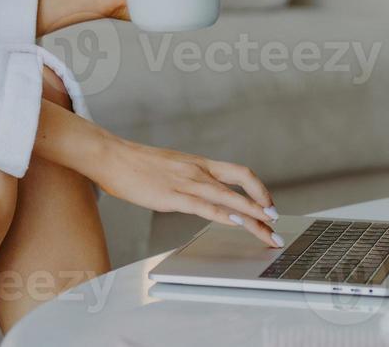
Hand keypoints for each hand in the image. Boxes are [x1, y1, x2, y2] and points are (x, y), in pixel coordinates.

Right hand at [96, 135, 281, 246]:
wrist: (112, 156)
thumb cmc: (137, 164)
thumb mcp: (172, 167)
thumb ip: (189, 179)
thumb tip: (201, 194)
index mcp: (200, 163)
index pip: (240, 173)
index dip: (259, 189)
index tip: (269, 205)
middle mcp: (199, 170)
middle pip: (242, 185)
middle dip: (263, 207)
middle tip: (277, 224)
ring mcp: (186, 182)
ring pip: (228, 198)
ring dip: (251, 216)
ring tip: (267, 230)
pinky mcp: (172, 196)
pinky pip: (204, 206)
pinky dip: (223, 215)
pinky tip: (236, 222)